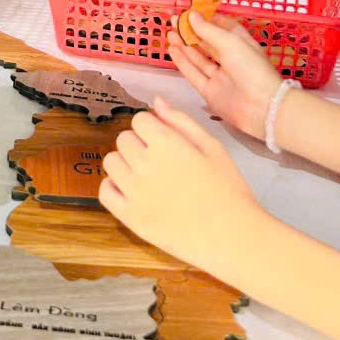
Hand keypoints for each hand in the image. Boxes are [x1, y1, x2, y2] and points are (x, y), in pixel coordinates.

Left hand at [99, 98, 261, 274]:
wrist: (233, 237)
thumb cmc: (229, 189)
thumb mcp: (213, 147)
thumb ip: (181, 121)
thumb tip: (156, 102)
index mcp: (167, 143)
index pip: (139, 120)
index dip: (152, 127)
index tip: (164, 140)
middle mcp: (145, 164)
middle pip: (124, 139)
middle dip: (138, 143)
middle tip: (159, 160)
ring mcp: (134, 191)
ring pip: (111, 162)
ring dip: (125, 163)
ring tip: (146, 175)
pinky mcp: (130, 217)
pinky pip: (105, 191)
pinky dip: (113, 187)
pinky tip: (131, 191)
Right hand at [168, 12, 280, 139]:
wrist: (261, 107)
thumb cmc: (251, 69)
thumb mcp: (231, 42)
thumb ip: (208, 30)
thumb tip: (191, 15)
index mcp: (241, 44)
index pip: (222, 27)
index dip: (206, 19)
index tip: (189, 11)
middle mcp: (230, 58)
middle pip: (207, 42)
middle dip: (191, 32)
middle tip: (174, 21)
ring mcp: (219, 76)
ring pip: (198, 58)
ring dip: (184, 45)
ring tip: (169, 33)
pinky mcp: (209, 91)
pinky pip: (194, 73)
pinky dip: (183, 62)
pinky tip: (172, 50)